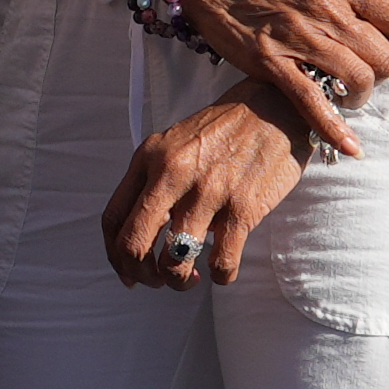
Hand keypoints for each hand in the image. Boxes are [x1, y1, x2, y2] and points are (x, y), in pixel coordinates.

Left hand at [108, 100, 301, 286]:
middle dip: (140, 275)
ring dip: (179, 281)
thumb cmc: (226, 129)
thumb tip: (142, 232)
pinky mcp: (242, 208)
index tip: (127, 271)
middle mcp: (172, 174)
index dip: (115, 255)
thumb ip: (154, 179)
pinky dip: (220, 276)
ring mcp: (207, 192)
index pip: (113, 219)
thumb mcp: (176, 143)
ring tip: (190, 277)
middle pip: (133, 244)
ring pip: (174, 261)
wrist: (276, 106)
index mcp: (149, 158)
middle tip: (156, 281)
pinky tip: (222, 268)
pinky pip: (221, 262)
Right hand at [166, 0, 388, 127]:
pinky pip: (312, 103)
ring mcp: (299, 39)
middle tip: (369, 69)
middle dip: (384, 71)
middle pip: (385, 59)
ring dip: (362, 96)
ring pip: (357, 81)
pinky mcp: (272, 63)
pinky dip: (334, 130)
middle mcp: (327, 10)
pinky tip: (351, 148)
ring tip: (351, 92)